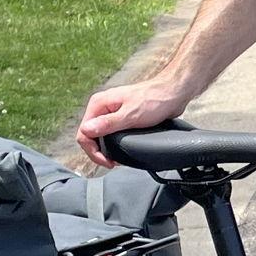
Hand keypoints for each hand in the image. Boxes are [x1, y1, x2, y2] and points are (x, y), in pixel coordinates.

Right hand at [77, 76, 191, 168]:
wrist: (172, 93)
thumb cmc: (154, 100)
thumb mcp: (130, 115)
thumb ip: (108, 124)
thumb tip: (87, 130)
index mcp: (99, 104)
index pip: (84, 132)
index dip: (93, 151)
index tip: (106, 161)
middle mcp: (102, 107)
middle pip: (90, 135)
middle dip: (98, 151)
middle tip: (111, 163)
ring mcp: (111, 112)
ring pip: (100, 135)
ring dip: (105, 148)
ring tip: (116, 158)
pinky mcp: (122, 116)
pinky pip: (111, 133)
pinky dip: (113, 143)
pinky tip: (121, 149)